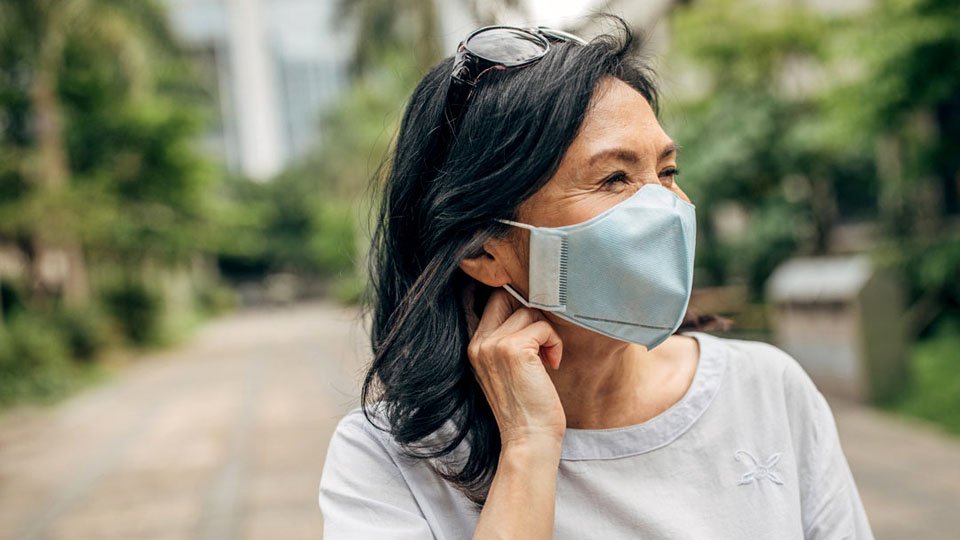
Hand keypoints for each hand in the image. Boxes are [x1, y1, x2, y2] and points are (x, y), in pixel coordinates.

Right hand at [464, 285, 565, 446]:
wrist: (529, 440)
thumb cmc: (525, 407)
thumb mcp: (506, 370)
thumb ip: (507, 341)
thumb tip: (528, 308)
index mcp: (474, 347)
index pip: (493, 302)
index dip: (517, 307)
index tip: (534, 332)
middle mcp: (480, 343)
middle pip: (508, 298)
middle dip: (532, 313)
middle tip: (542, 342)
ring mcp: (495, 345)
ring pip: (530, 312)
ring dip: (547, 332)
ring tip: (548, 359)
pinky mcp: (514, 349)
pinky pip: (543, 327)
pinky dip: (555, 343)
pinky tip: (553, 364)